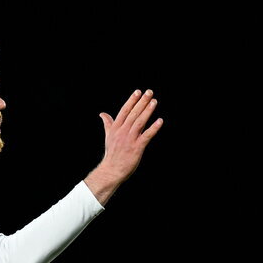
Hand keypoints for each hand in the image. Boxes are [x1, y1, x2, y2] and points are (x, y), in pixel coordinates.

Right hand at [84, 89, 163, 203]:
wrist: (112, 170)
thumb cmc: (112, 153)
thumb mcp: (108, 136)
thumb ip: (107, 124)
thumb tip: (102, 114)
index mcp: (115, 128)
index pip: (124, 111)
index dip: (132, 100)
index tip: (138, 92)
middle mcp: (122, 131)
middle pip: (133, 113)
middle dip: (142, 102)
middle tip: (149, 92)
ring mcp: (130, 139)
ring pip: (140, 122)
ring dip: (148, 111)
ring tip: (154, 102)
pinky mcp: (137, 148)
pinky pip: (147, 136)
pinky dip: (153, 128)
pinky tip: (160, 121)